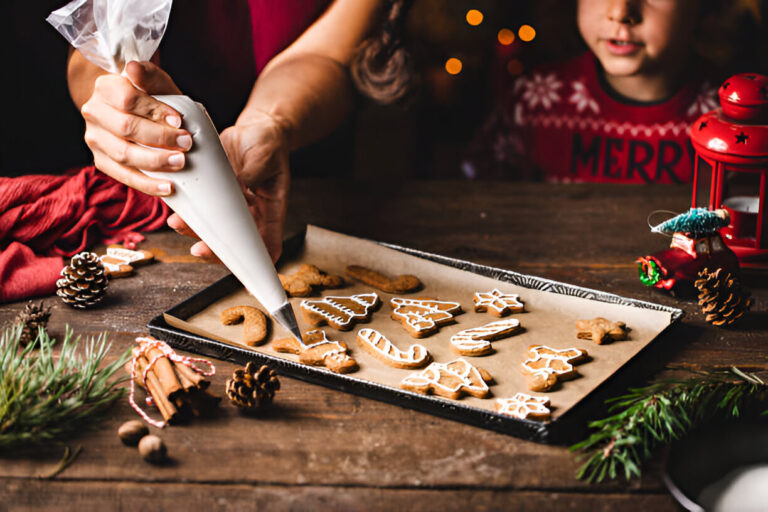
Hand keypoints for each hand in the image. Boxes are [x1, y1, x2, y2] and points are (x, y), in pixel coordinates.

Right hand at [80, 61, 190, 195]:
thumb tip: (133, 68)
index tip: (179, 121)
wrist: (141, 115)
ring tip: (180, 163)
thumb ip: (150, 75)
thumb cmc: (154, 99)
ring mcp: (95, 139)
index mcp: (105, 88)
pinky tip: (168, 187)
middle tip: (187, 143)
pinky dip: (147, 184)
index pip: (127, 99)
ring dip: (155, 161)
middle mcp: (94, 112)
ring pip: (123, 154)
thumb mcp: (157, 83)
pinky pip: (124, 176)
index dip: (154, 110)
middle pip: (126, 128)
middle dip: (160, 137)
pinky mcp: (102, 161)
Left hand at [168, 110, 290, 262]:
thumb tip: (234, 185)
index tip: (242, 267)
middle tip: (199, 249)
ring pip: (212, 228)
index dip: (257, 262)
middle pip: (233, 242)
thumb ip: (250, 173)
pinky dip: (187, 211)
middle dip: (214, 249)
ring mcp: (229, 205)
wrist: (255, 130)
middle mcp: (249, 213)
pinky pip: (200, 207)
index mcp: (269, 210)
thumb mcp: (264, 157)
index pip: (268, 244)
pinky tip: (175, 208)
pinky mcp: (213, 193)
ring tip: (178, 223)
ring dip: (194, 230)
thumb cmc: (268, 144)